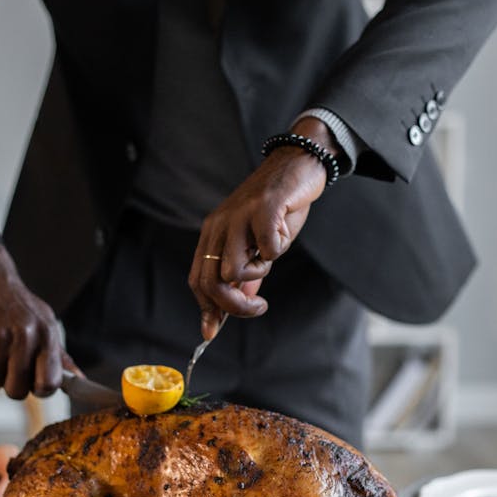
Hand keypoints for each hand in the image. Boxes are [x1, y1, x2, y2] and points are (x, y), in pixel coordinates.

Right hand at [0, 241, 69, 399]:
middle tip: (9, 366)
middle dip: (11, 385)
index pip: (49, 383)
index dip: (40, 389)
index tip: (34, 383)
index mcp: (46, 334)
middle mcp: (23, 334)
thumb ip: (60, 356)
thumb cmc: (20, 306)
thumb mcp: (45, 323)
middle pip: (16, 391)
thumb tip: (79, 379)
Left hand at [189, 124, 331, 337]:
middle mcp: (219, 225)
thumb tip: (233, 309)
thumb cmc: (278, 209)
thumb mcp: (256, 245)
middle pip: (211, 281)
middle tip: (258, 307)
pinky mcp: (263, 208)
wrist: (298, 165)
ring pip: (234, 269)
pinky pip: (267, 248)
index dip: (206, 309)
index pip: (198, 280)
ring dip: (259, 272)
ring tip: (271, 256)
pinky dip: (278, 249)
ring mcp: (239, 216)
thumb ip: (246, 276)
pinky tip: (284, 233)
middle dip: (234, 306)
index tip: (213, 331)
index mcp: (213, 235)